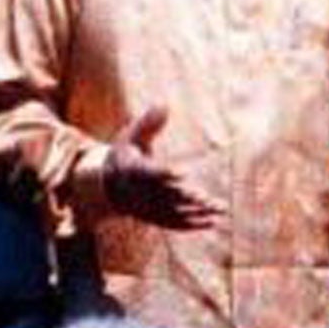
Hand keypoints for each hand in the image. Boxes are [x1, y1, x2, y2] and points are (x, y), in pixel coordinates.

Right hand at [102, 106, 222, 230]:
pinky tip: (215, 220)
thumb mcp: (131, 136)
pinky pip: (176, 224)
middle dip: (185, 197)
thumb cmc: (125, 155)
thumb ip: (148, 123)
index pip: (150, 173)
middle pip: (165, 196)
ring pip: (174, 212)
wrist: (108, 186)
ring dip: (197, 212)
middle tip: (205, 197)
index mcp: (132, 171)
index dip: (166, 174)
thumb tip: (164, 103)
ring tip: (221, 208)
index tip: (184, 173)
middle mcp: (140, 193)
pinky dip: (195, 224)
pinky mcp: (156, 218)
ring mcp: (149, 208)